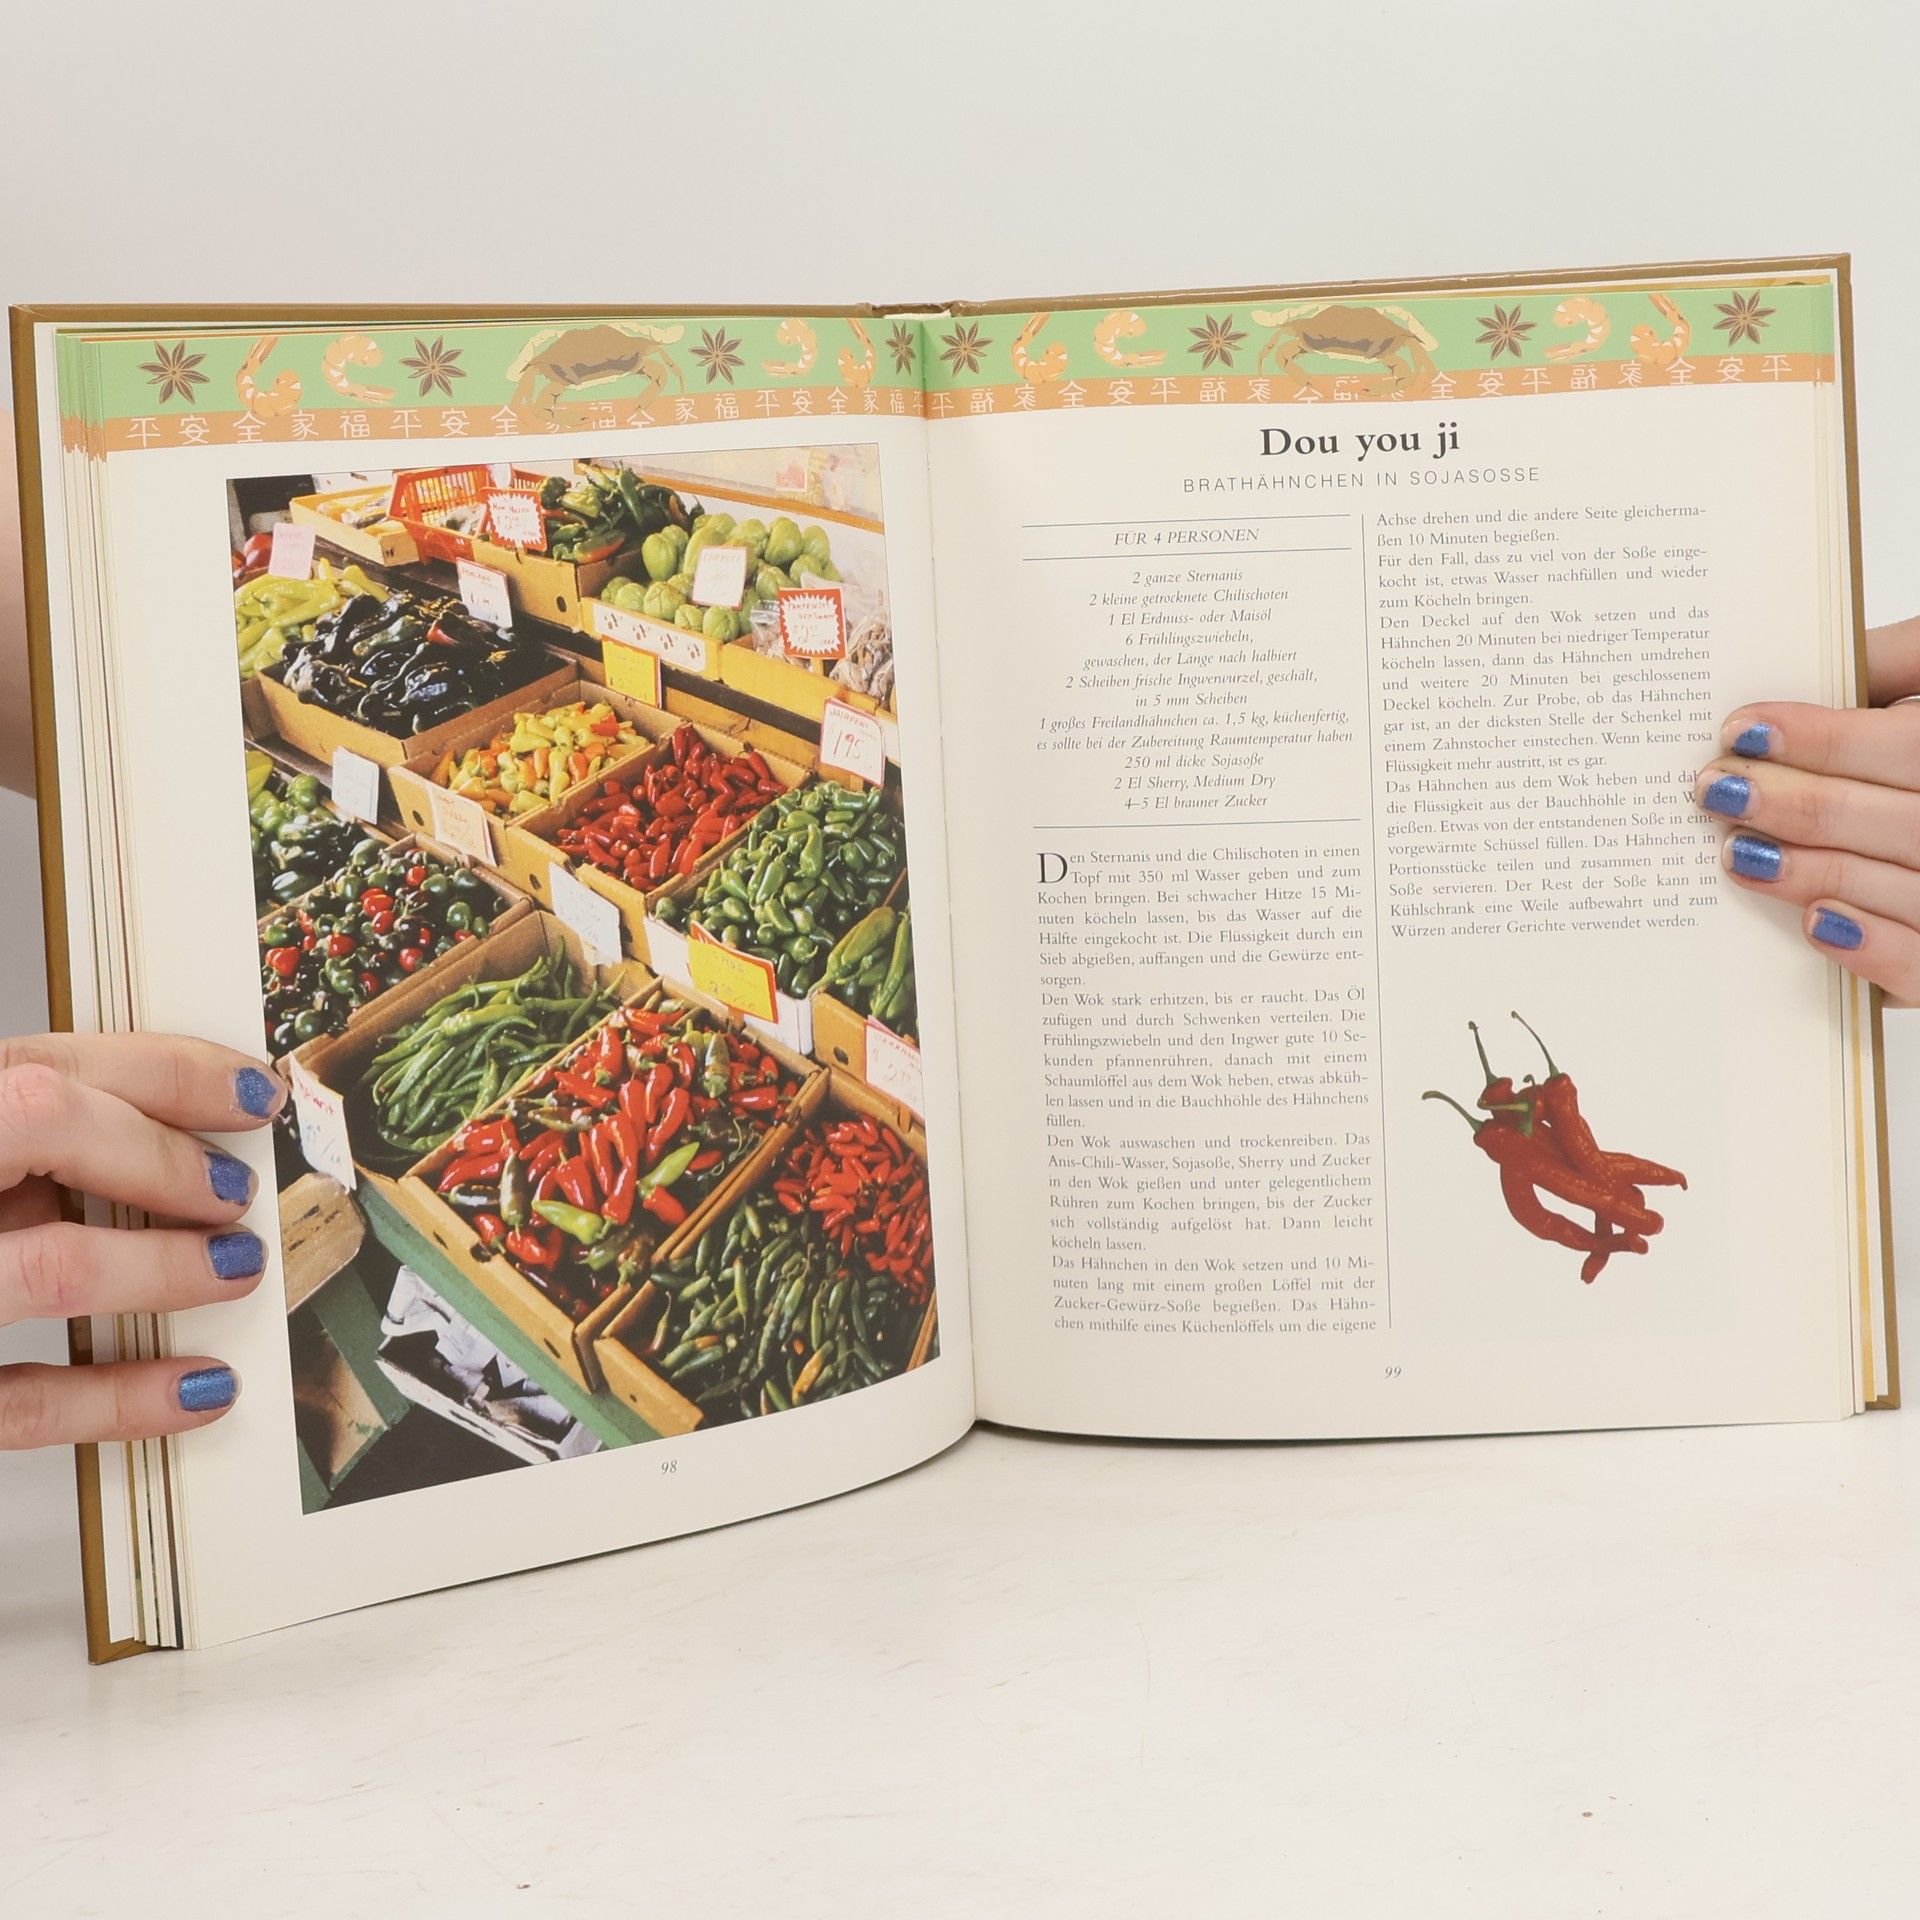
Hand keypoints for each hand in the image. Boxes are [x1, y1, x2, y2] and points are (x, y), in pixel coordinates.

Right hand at [0, 1033, 282, 1448]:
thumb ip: (15, 1146)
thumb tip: (169, 1134)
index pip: (39, 1064)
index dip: (164, 1071)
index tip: (247, 1090)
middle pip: (38, 1123)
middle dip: (161, 1156)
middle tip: (231, 1191)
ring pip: (46, 1264)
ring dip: (161, 1267)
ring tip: (229, 1269)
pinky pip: (17, 1402)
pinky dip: (120, 1397)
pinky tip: (195, 1385)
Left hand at [1699, 617, 1919, 1002]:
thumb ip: (1887, 670)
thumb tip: (1802, 669)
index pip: (1909, 746)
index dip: (1825, 739)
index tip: (1740, 730)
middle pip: (1899, 819)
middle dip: (1798, 803)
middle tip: (1716, 790)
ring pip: (1899, 886)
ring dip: (1812, 869)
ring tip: (1736, 852)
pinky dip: (1869, 945)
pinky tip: (1813, 922)